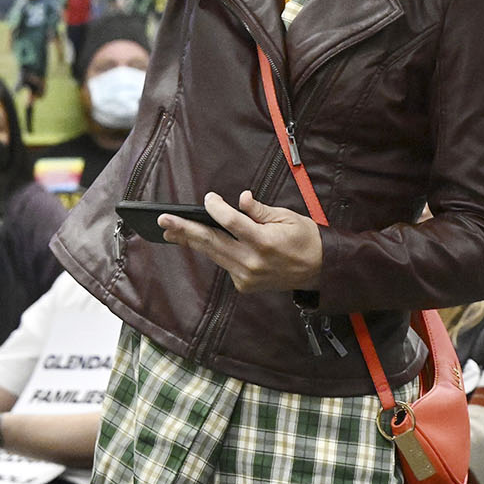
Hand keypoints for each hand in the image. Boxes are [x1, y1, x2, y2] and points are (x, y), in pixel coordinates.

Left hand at [159, 190, 323, 291]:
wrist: (319, 270)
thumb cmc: (305, 239)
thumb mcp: (287, 217)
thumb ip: (260, 210)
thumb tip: (241, 199)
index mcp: (265, 242)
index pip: (232, 222)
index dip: (216, 208)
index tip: (208, 199)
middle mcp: (252, 261)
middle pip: (212, 241)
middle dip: (185, 229)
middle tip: (164, 220)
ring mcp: (247, 276)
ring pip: (212, 254)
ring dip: (190, 241)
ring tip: (169, 230)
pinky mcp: (244, 284)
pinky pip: (223, 263)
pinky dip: (212, 251)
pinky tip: (197, 241)